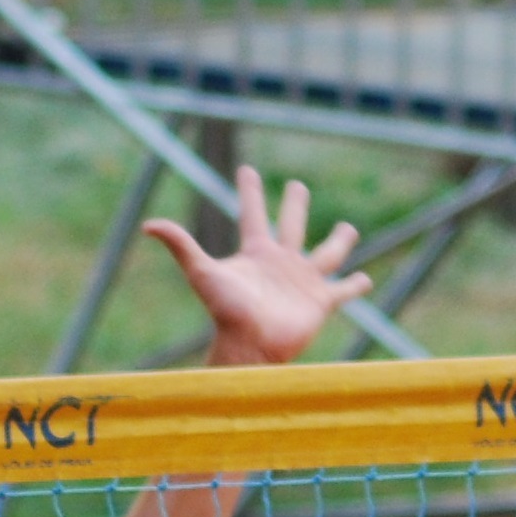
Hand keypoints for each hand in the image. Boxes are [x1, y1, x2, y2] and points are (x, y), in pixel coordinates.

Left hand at [142, 168, 371, 368]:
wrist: (250, 347)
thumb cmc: (226, 312)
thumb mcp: (202, 273)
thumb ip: (181, 246)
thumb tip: (149, 224)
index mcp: (256, 253)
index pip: (253, 213)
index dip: (250, 191)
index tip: (247, 169)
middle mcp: (281, 263)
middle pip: (291, 226)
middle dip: (294, 205)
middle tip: (297, 185)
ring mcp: (303, 281)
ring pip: (326, 254)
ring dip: (338, 241)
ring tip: (349, 228)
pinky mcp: (320, 302)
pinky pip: (342, 290)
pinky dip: (355, 285)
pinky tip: (365, 279)